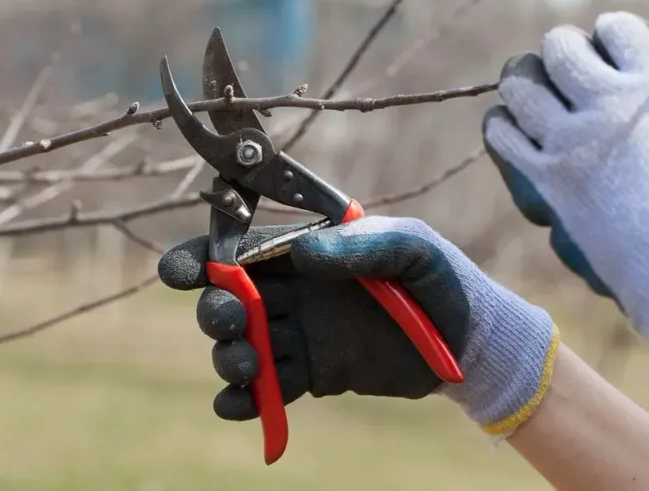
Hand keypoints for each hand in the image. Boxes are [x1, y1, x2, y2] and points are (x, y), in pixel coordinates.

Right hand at [158, 216, 558, 434]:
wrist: (468, 342)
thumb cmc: (441, 280)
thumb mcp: (410, 247)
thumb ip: (359, 245)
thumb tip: (301, 254)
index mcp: (309, 251)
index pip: (241, 249)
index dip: (202, 257)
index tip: (180, 271)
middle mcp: (296, 291)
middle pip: (230, 299)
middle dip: (217, 310)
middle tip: (235, 323)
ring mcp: (302, 334)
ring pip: (242, 346)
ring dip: (229, 357)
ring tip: (249, 366)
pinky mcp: (313, 374)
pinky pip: (268, 389)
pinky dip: (246, 400)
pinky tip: (240, 404)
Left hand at [482, 11, 648, 421]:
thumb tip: (618, 80)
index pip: (617, 29)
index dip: (606, 37)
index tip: (604, 51)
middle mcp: (611, 103)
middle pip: (559, 47)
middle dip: (557, 53)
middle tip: (561, 68)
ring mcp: (574, 140)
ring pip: (520, 85)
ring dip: (522, 84)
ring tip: (531, 95)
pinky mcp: (547, 178)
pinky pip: (503, 135)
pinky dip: (503, 127)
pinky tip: (512, 129)